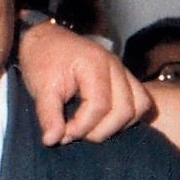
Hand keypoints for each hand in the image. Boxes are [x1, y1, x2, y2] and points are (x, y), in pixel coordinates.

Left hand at [18, 20, 150, 144]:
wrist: (45, 39)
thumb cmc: (42, 58)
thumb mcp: (40, 87)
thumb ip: (48, 115)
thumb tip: (53, 140)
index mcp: (95, 63)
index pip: (100, 105)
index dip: (82, 126)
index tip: (62, 133)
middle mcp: (115, 66)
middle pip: (125, 109)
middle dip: (100, 130)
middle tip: (75, 133)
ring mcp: (123, 71)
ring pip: (139, 106)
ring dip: (117, 125)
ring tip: (90, 129)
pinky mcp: (124, 78)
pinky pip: (139, 102)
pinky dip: (125, 117)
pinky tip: (102, 122)